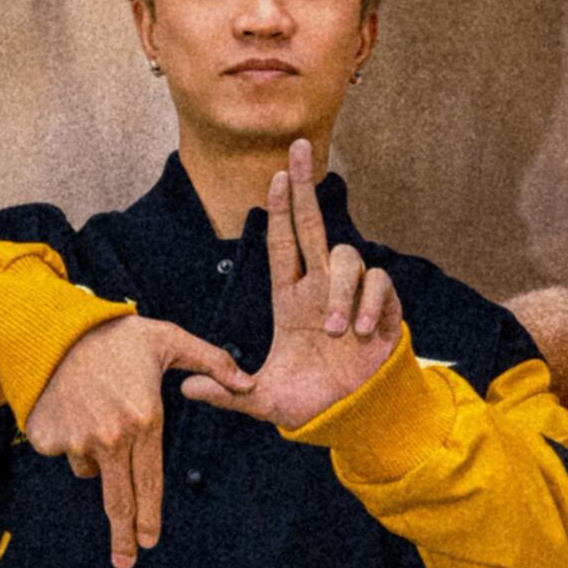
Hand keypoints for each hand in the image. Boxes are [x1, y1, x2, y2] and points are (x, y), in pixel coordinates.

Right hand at [24, 312, 244, 567]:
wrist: (52, 330)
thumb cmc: (116, 335)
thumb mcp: (169, 340)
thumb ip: (212, 363)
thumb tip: (249, 383)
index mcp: (145, 420)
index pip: (151, 482)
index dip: (150, 515)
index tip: (150, 540)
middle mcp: (112, 437)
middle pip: (119, 500)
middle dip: (123, 536)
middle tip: (126, 562)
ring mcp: (78, 439)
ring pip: (91, 469)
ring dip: (96, 456)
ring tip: (97, 413)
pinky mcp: (49, 437)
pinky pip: (63, 452)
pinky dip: (68, 439)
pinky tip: (72, 409)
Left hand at [182, 142, 403, 433]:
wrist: (354, 420)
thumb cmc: (311, 403)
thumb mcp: (261, 399)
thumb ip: (226, 393)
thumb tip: (184, 390)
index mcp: (291, 299)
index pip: (283, 243)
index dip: (279, 209)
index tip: (275, 175)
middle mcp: (321, 289)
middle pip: (313, 225)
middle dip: (305, 186)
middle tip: (297, 148)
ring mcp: (352, 297)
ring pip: (349, 258)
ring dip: (341, 290)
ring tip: (334, 330)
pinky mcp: (383, 310)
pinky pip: (380, 284)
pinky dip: (370, 302)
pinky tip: (362, 331)